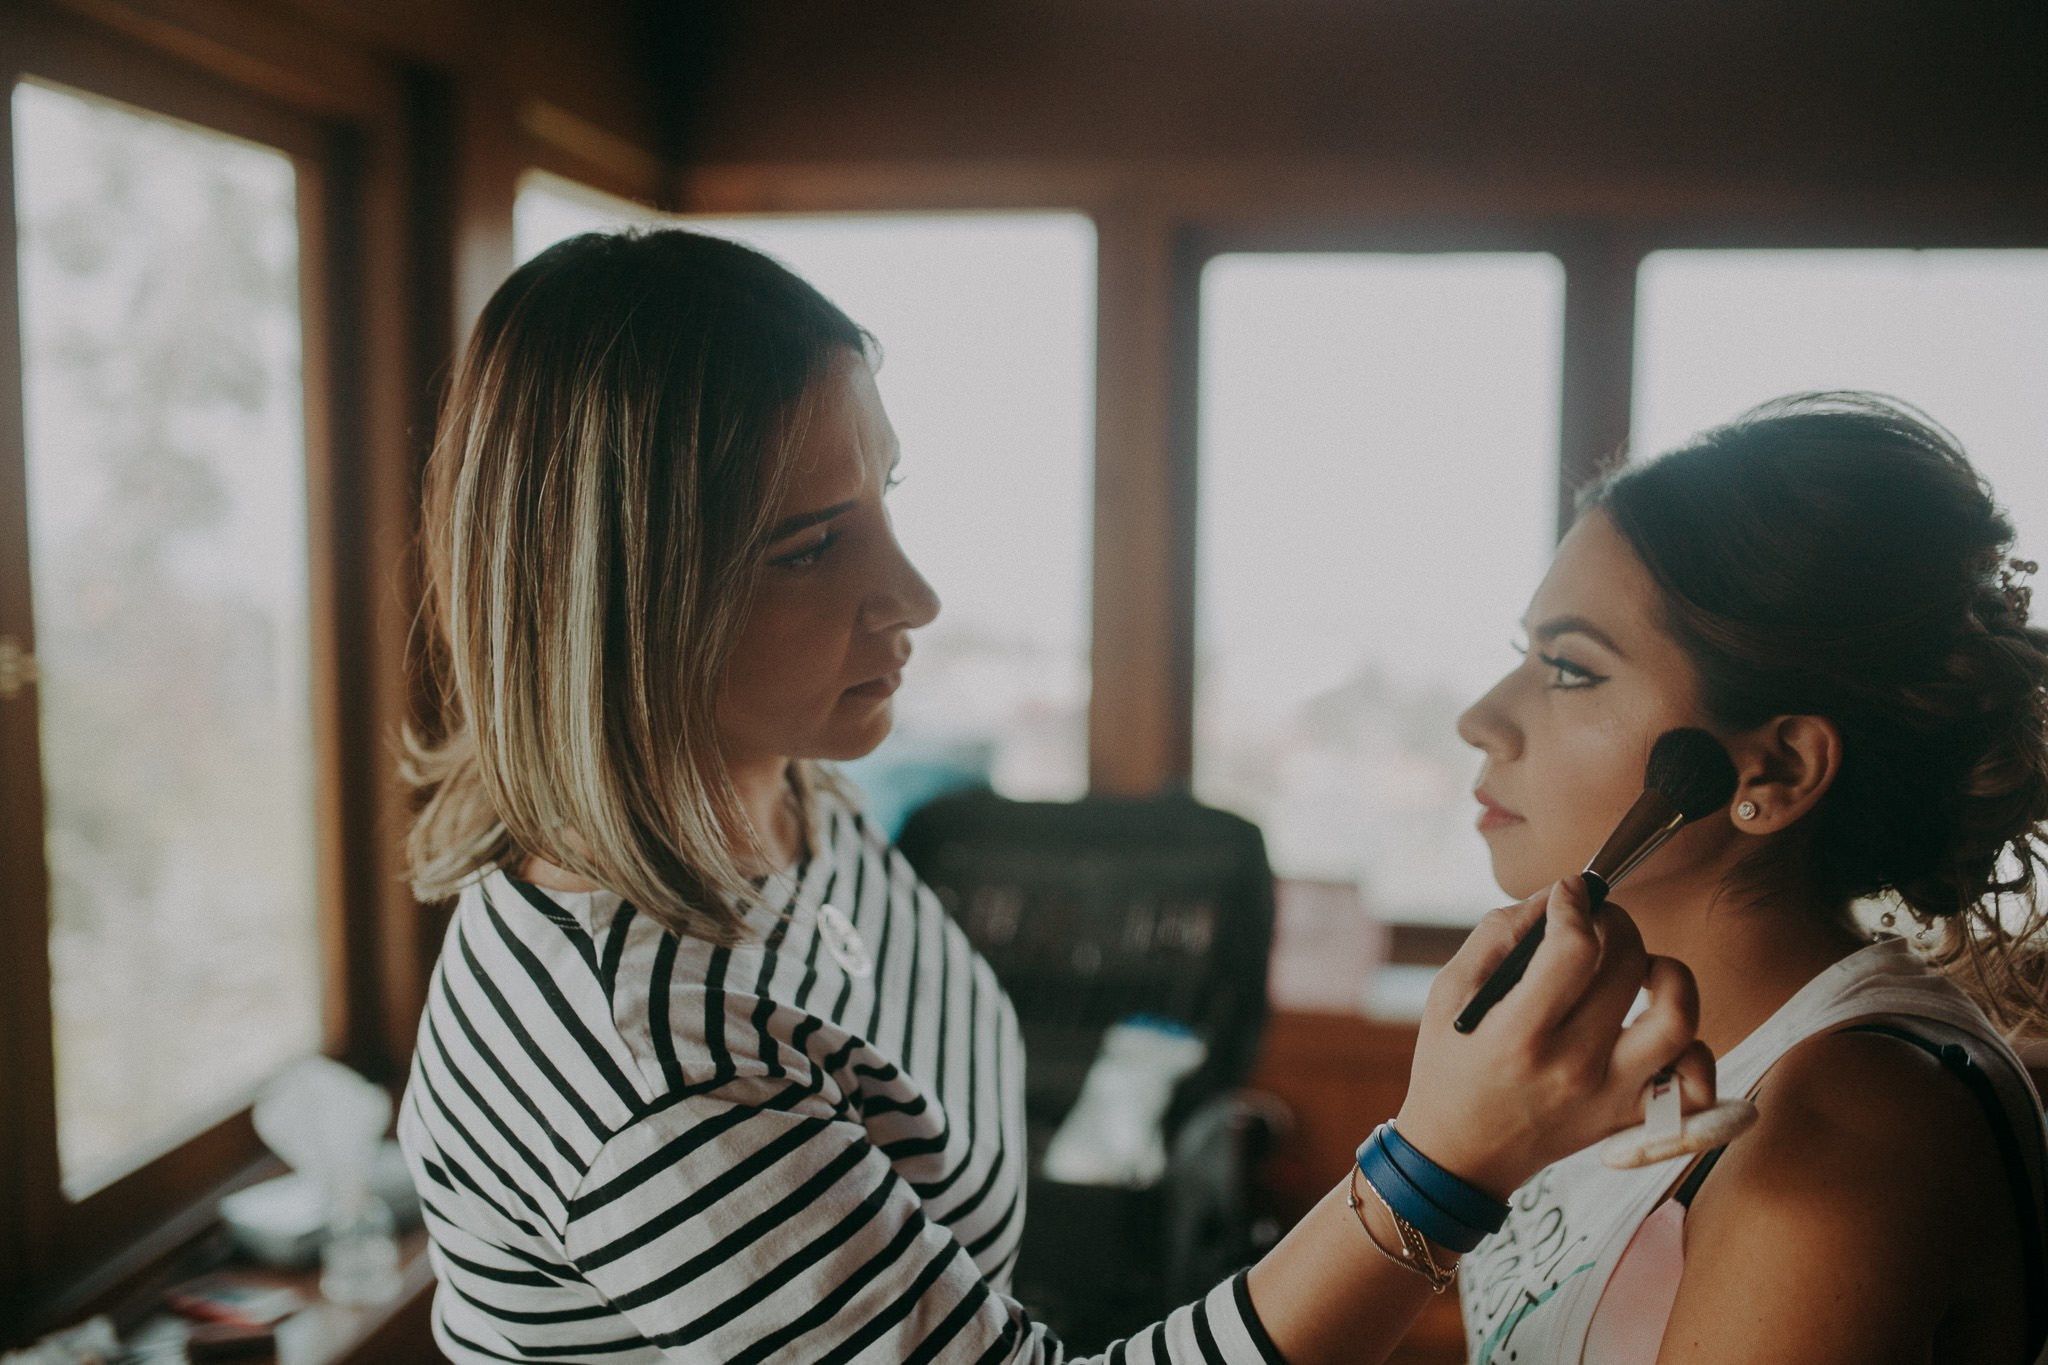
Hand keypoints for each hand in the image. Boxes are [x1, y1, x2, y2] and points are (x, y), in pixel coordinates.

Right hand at [1392, 875, 1714, 1200]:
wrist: (1463, 1155)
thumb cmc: (1450, 1066)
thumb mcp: (1448, 993)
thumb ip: (1498, 935)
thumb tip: (1555, 897)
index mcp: (1519, 1034)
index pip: (1575, 949)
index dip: (1576, 904)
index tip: (1569, 893)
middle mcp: (1573, 1066)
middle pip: (1628, 966)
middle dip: (1614, 923)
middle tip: (1595, 923)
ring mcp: (1611, 1095)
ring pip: (1679, 1018)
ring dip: (1666, 975)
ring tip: (1638, 971)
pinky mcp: (1632, 1116)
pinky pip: (1694, 1079)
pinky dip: (1690, 1047)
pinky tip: (1652, 1027)